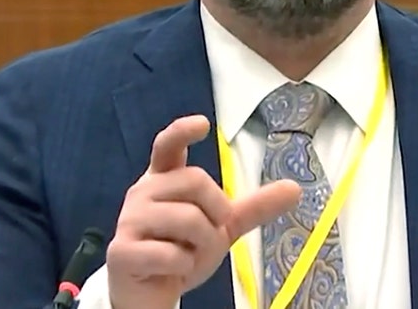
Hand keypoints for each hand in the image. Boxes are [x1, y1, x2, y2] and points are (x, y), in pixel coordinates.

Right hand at [105, 115, 300, 308]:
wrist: (151, 293)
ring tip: (188, 256)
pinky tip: (171, 270)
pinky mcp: (121, 252)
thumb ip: (253, 206)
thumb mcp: (222, 226)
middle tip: (208, 236)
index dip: (182, 131)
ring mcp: (128, 221)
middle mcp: (142, 193)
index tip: (202, 124)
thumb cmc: (182, 249)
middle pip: (196, 181)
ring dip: (201, 246)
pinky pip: (169, 254)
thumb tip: (295, 188)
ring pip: (187, 219)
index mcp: (164, 180)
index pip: (167, 145)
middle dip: (216, 213)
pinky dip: (182, 267)